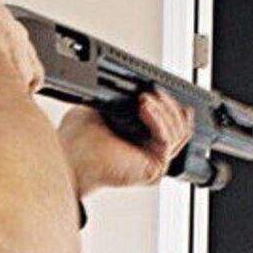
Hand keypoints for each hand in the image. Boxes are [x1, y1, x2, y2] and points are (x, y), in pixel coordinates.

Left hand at [57, 89, 192, 196]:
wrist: (71, 158)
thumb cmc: (78, 141)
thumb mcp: (102, 109)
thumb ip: (119, 100)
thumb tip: (131, 86)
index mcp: (140, 140)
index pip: (169, 122)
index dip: (170, 104)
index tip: (160, 88)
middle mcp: (149, 152)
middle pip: (180, 126)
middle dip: (169, 104)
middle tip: (155, 90)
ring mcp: (154, 160)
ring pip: (178, 131)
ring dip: (164, 110)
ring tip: (146, 98)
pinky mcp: (154, 166)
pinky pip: (167, 138)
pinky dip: (158, 119)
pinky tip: (145, 107)